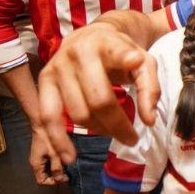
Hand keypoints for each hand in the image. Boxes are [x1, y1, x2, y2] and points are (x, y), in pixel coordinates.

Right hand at [29, 127, 67, 184]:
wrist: (42, 123)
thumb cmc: (46, 137)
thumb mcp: (54, 154)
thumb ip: (57, 167)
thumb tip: (60, 178)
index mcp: (36, 165)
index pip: (41, 181)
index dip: (53, 181)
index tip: (64, 177)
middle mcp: (36, 162)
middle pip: (46, 175)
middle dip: (57, 174)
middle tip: (67, 171)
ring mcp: (40, 156)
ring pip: (49, 167)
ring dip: (58, 167)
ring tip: (67, 163)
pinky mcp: (44, 150)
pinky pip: (50, 160)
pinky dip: (57, 161)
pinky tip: (64, 156)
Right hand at [38, 23, 159, 162]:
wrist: (91, 37)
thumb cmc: (121, 52)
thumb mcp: (143, 61)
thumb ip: (150, 87)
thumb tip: (148, 121)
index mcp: (107, 42)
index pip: (116, 52)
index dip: (124, 57)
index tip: (135, 60)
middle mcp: (78, 52)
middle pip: (99, 99)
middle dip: (117, 125)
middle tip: (132, 138)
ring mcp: (58, 66)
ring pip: (78, 112)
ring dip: (98, 130)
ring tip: (112, 134)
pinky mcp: (45, 80)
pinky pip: (48, 115)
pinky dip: (57, 139)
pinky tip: (69, 156)